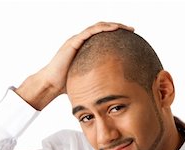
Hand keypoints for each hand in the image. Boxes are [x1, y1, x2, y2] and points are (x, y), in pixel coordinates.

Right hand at [15, 22, 133, 109]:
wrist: (52, 84)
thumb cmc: (67, 84)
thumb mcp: (88, 80)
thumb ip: (98, 79)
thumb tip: (114, 89)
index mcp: (85, 48)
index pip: (103, 37)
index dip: (116, 35)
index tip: (130, 38)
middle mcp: (81, 41)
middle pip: (102, 29)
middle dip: (118, 27)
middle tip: (132, 30)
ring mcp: (77, 40)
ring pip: (98, 27)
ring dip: (113, 25)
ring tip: (126, 28)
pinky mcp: (73, 42)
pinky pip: (90, 32)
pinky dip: (102, 29)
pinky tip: (113, 29)